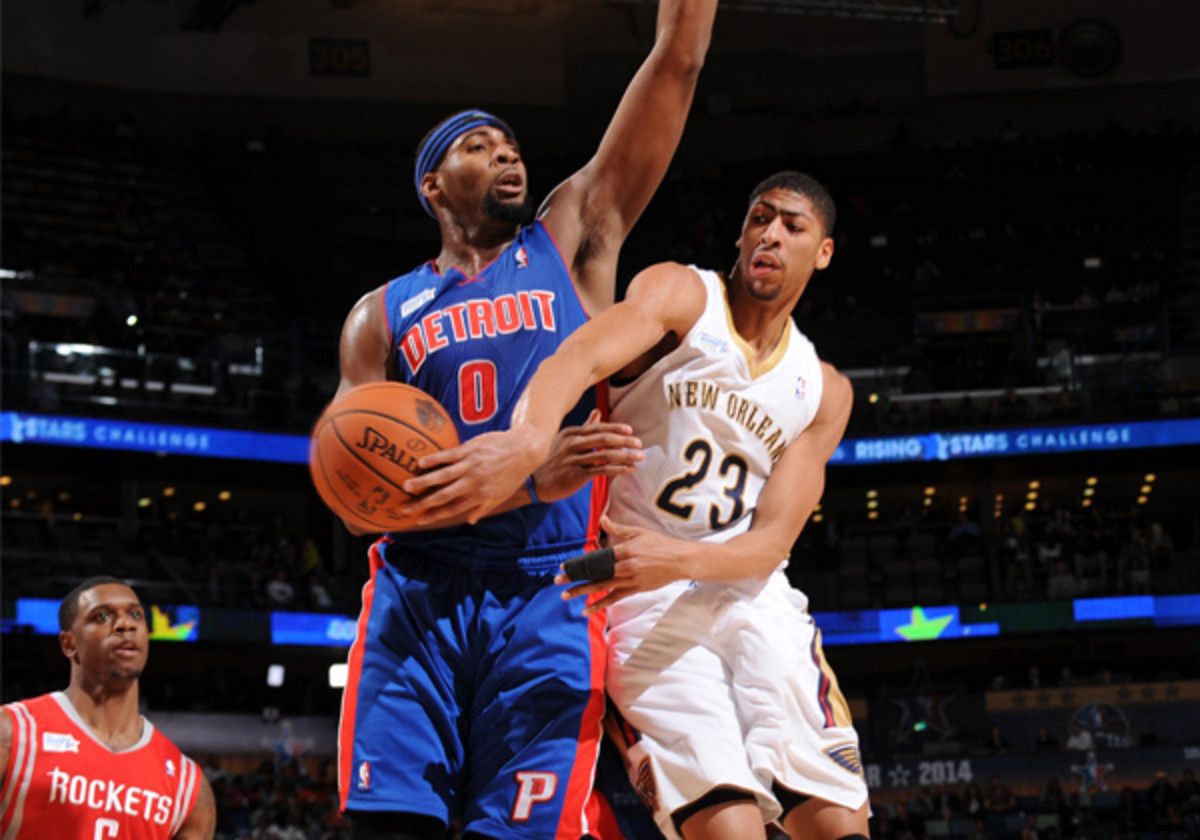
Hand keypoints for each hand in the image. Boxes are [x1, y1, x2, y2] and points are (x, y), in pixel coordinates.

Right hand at [400, 427, 545, 525]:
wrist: (525, 448)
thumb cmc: (513, 473)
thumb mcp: (502, 495)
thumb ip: (483, 507)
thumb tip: (470, 521)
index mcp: (480, 496)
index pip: (453, 509)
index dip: (435, 516)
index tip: (420, 521)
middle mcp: (473, 483)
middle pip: (444, 496)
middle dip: (423, 504)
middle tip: (404, 508)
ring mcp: (470, 466)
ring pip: (442, 476)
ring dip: (423, 483)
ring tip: (406, 487)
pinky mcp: (469, 450)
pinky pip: (448, 456)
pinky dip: (434, 460)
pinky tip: (420, 464)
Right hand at [532, 410, 643, 502]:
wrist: (536, 482)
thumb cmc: (554, 460)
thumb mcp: (565, 440)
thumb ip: (584, 427)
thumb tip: (597, 411)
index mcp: (570, 433)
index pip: (597, 428)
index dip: (615, 429)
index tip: (630, 431)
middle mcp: (572, 444)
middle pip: (603, 439)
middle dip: (624, 441)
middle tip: (639, 444)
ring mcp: (573, 460)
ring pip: (605, 455)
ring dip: (626, 456)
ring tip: (639, 458)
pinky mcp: (576, 475)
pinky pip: (601, 470)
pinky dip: (618, 469)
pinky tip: (628, 469)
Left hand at [553, 515, 689, 614]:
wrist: (680, 560)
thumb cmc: (660, 544)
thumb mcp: (639, 532)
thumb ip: (618, 528)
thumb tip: (602, 519)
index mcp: (624, 550)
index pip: (596, 558)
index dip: (579, 563)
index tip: (564, 567)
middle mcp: (625, 566)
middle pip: (595, 573)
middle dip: (575, 578)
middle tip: (557, 581)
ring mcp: (630, 579)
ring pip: (602, 587)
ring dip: (583, 591)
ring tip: (565, 596)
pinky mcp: (636, 589)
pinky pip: (614, 598)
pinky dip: (600, 604)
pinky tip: (586, 609)